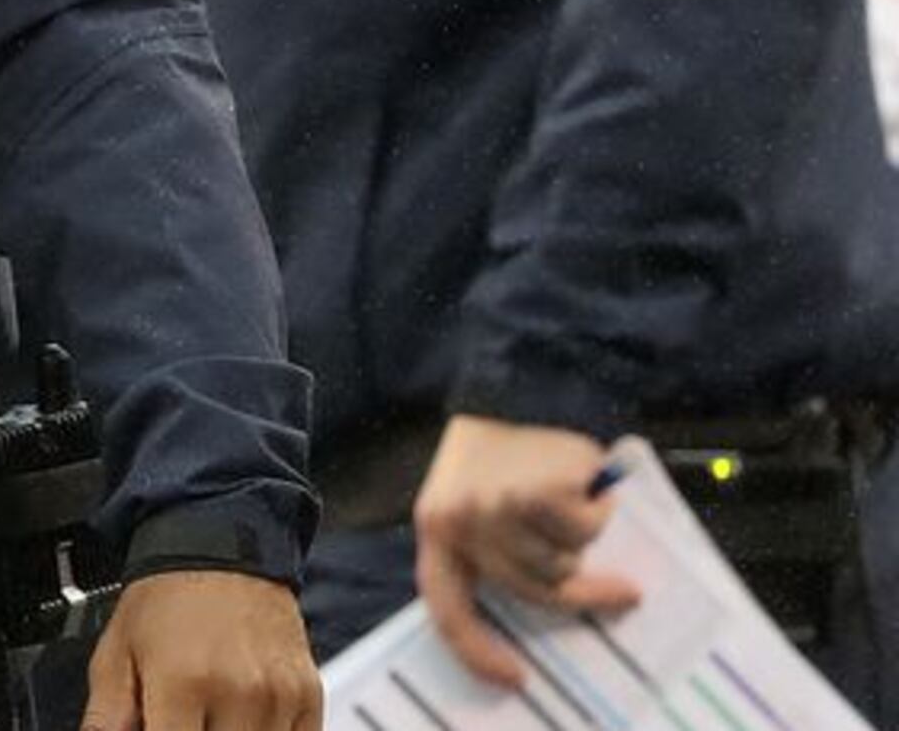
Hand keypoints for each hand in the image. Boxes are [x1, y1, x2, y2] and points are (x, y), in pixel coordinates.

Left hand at [80, 569, 321, 730]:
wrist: (218, 548)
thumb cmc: (164, 601)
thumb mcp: (114, 654)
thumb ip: (107, 718)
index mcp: (182, 683)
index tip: (158, 729)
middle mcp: (237, 692)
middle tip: (179, 720)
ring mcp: (278, 697)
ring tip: (207, 717)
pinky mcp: (308, 697)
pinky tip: (240, 722)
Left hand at [411, 416, 637, 686]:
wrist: (523, 379)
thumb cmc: (510, 448)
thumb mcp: (483, 497)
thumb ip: (500, 547)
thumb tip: (554, 604)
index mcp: (436, 527)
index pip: (447, 607)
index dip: (477, 650)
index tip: (515, 680)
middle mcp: (457, 522)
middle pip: (531, 590)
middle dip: (582, 591)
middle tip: (623, 590)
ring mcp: (492, 508)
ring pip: (562, 561)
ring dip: (584, 537)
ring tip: (577, 499)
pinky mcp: (532, 492)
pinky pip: (582, 530)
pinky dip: (597, 512)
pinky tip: (585, 483)